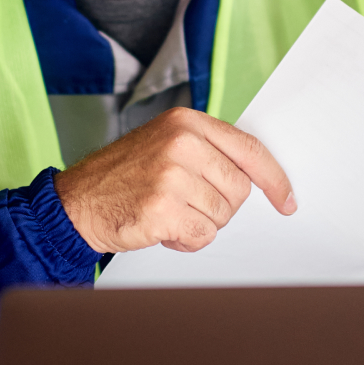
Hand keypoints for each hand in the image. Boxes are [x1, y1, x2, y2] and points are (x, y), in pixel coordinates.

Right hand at [55, 107, 296, 254]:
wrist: (76, 202)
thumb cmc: (124, 176)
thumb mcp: (166, 144)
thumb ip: (208, 151)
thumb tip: (256, 176)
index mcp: (186, 122)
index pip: (250, 150)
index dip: (275, 179)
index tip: (287, 200)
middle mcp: (181, 143)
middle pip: (239, 189)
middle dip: (220, 206)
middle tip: (187, 203)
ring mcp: (171, 176)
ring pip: (222, 216)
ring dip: (199, 224)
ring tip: (168, 213)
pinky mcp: (162, 209)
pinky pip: (202, 236)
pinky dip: (186, 241)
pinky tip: (162, 229)